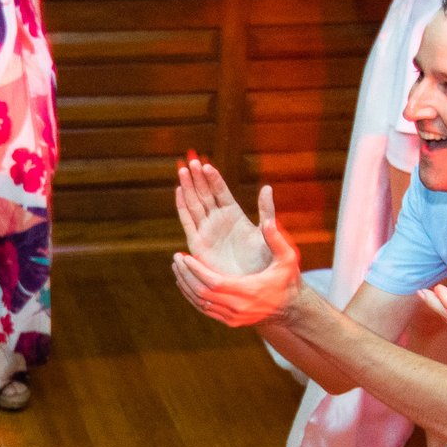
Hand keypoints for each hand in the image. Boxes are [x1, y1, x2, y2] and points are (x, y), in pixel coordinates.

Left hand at [171, 194, 301, 326]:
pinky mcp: (229, 321)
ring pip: (201, 303)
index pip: (214, 283)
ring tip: (178, 267)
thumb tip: (267, 221)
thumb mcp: (287, 257)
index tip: (185, 257)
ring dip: (186, 285)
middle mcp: (238, 308)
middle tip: (177, 258)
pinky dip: (192, 296)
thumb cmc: (288, 279)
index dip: (197, 271)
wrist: (291, 308)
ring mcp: (232, 317)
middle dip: (187, 276)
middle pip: (202, 294)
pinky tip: (186, 282)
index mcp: (249, 291)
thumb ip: (276, 239)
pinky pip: (205, 310)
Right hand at [173, 153, 270, 275]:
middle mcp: (219, 221)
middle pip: (205, 194)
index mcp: (234, 216)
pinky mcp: (198, 244)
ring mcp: (207, 231)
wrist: (256, 286)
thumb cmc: (265, 262)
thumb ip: (266, 210)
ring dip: (188, 187)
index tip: (207, 165)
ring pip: (195, 204)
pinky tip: (179, 191)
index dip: (214, 179)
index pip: (221, 192)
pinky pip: (188, 222)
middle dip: (197, 178)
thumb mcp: (267, 232)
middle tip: (191, 160)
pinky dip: (182, 206)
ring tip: (182, 169)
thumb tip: (267, 187)